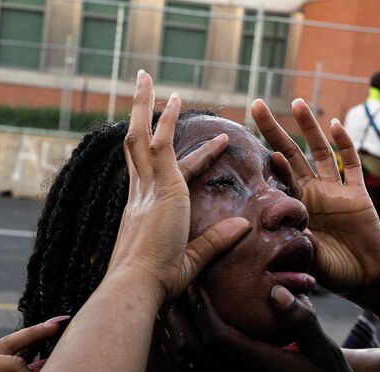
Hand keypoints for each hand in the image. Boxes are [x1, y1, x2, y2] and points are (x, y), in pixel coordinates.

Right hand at [106, 70, 250, 303]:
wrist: (139, 286)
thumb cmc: (159, 281)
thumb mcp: (195, 258)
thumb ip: (218, 239)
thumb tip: (244, 226)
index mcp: (144, 209)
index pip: (157, 171)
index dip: (167, 151)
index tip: (174, 136)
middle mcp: (140, 193)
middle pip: (135, 144)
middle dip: (138, 114)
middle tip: (141, 88)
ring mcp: (148, 188)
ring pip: (142, 136)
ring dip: (144, 104)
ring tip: (146, 76)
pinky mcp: (161, 188)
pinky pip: (162, 145)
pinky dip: (167, 120)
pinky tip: (176, 99)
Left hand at [160, 286, 367, 371]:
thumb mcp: (330, 355)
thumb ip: (303, 323)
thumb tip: (276, 290)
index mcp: (265, 369)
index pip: (219, 337)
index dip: (202, 309)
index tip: (196, 283)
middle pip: (194, 352)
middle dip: (179, 319)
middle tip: (174, 290)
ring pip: (188, 371)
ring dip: (175, 339)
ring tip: (171, 313)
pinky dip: (181, 363)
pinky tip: (182, 346)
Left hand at [252, 98, 379, 298]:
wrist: (365, 277)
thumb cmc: (331, 269)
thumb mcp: (307, 254)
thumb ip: (294, 236)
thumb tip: (273, 222)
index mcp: (297, 206)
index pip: (277, 176)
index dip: (265, 158)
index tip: (245, 138)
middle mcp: (314, 192)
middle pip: (292, 153)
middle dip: (275, 129)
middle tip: (257, 104)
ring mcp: (336, 190)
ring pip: (321, 152)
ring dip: (310, 127)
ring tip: (297, 103)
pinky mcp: (358, 194)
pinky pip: (352, 165)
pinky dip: (345, 144)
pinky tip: (335, 126)